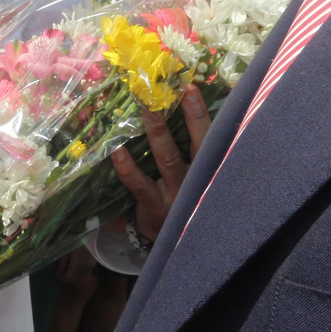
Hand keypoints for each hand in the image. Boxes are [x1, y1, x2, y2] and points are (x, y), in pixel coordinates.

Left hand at [109, 84, 210, 243]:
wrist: (173, 244)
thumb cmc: (184, 200)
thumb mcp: (197, 180)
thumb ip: (194, 149)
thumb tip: (179, 102)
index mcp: (209, 169)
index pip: (213, 137)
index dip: (203, 113)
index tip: (193, 87)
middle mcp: (197, 180)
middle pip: (199, 144)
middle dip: (192, 116)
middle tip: (179, 89)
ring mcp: (175, 194)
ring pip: (168, 158)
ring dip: (158, 132)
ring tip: (147, 107)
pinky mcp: (154, 207)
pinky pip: (139, 185)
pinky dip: (127, 169)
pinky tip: (117, 152)